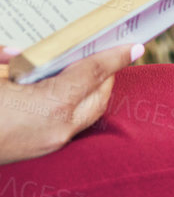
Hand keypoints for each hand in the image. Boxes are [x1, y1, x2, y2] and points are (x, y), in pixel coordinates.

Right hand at [0, 42, 139, 164]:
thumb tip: (16, 51)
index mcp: (50, 105)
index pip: (92, 74)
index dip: (114, 57)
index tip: (134, 46)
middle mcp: (59, 127)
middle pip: (99, 96)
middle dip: (107, 74)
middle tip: (106, 52)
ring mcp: (52, 142)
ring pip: (88, 113)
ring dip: (93, 91)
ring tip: (86, 69)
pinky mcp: (42, 150)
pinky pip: (71, 124)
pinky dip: (75, 105)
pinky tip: (61, 91)